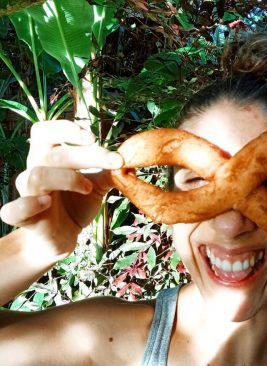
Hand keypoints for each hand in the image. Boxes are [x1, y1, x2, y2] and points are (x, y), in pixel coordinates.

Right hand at [0, 120, 122, 254]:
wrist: (63, 237)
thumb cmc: (77, 204)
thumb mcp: (97, 184)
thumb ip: (109, 171)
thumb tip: (129, 157)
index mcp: (48, 157)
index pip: (45, 130)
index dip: (65, 128)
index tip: (93, 137)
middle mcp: (34, 170)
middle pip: (53, 153)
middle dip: (87, 155)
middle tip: (115, 162)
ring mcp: (27, 194)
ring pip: (36, 176)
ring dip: (68, 179)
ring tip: (89, 189)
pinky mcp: (23, 218)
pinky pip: (12, 210)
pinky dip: (29, 205)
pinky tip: (47, 202)